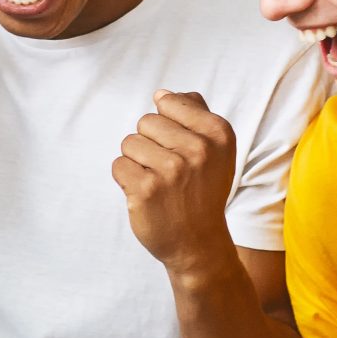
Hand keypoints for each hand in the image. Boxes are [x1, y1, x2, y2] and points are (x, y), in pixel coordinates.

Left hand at [112, 90, 238, 269]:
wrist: (199, 244)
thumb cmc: (203, 190)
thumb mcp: (216, 149)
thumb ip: (194, 114)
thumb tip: (162, 94)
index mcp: (218, 133)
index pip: (168, 102)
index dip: (167, 124)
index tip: (181, 148)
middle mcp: (198, 149)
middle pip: (146, 121)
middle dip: (151, 143)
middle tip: (170, 172)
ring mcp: (171, 170)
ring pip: (129, 142)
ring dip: (137, 162)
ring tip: (158, 183)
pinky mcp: (146, 190)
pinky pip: (119, 165)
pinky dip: (126, 180)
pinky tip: (146, 194)